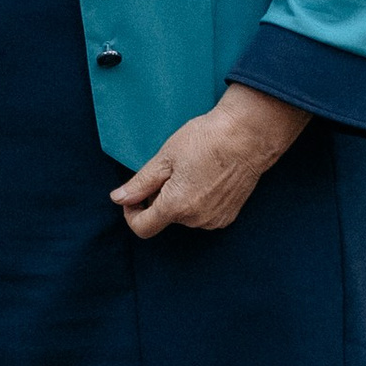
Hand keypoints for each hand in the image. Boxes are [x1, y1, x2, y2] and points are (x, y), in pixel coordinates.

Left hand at [112, 84, 307, 238]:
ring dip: (178, 200)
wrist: (248, 136)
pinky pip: (202, 215)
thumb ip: (140, 184)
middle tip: (168, 170)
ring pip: (183, 216)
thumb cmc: (206, 141)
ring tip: (190, 171)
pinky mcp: (228, 216)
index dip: (131, 213)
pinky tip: (204, 178)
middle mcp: (196, 220)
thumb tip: (118, 199)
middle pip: (164, 219)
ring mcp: (214, 220)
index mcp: (176, 207)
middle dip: (158, 199)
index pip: (142, 228)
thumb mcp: (165, 158)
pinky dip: (196, 201)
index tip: (134, 196)